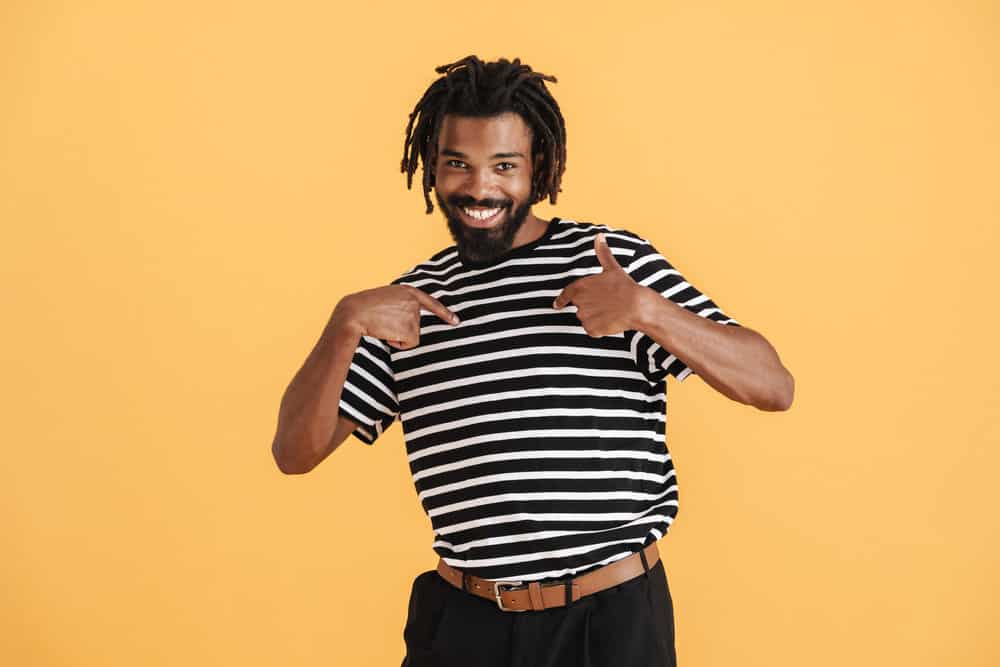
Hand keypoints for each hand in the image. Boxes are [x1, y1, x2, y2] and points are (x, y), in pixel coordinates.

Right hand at [332, 285, 458, 349]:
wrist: (354, 313)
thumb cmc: (363, 307)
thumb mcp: (385, 298)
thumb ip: (400, 304)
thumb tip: (406, 320)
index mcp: (408, 291)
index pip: (431, 303)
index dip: (444, 313)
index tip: (455, 321)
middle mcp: (414, 302)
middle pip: (416, 325)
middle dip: (402, 329)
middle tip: (383, 322)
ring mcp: (413, 315)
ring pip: (412, 335)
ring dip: (398, 335)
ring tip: (382, 326)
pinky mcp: (411, 329)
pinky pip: (408, 344)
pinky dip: (397, 343)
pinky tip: (385, 333)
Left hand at [552, 233, 645, 336]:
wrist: (636, 306)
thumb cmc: (624, 286)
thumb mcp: (612, 268)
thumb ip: (602, 253)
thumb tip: (599, 235)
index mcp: (580, 287)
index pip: (566, 294)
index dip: (561, 300)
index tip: (557, 305)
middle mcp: (579, 302)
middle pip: (580, 308)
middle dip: (590, 307)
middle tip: (606, 303)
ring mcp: (584, 317)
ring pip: (586, 319)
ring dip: (595, 318)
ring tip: (610, 311)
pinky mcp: (592, 329)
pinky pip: (593, 330)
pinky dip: (600, 328)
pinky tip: (610, 321)